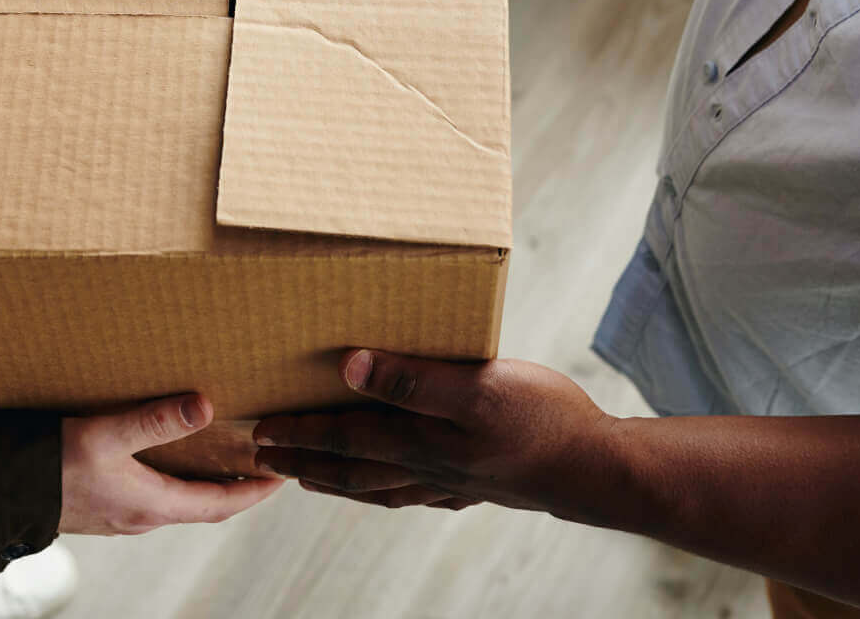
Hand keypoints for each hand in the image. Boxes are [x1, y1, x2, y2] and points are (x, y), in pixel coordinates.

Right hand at [60, 393, 282, 534]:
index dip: (254, 492)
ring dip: (207, 484)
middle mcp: (142, 518)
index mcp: (152, 506)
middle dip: (237, 487)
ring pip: (179, 502)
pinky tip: (171, 458)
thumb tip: (206, 406)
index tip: (282, 475)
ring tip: (225, 456)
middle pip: (205, 506)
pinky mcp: (103, 506)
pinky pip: (155, 497)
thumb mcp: (104, 436)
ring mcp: (121, 515)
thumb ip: (154, 420)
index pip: (220, 504)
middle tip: (262, 463)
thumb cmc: (49, 465)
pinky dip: (178, 480)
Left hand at [251, 351, 615, 515]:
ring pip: (381, 485)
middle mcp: (429, 469)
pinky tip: (394, 488)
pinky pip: (417, 492)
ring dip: (339, 479)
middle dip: (305, 458)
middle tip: (264, 457)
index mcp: (422, 443)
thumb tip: (348, 368)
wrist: (599, 468)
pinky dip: (390, 491)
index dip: (300, 432)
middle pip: (353, 467)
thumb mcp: (477, 387)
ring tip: (310, 476)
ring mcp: (454, 483)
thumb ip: (412, 378)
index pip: (345, 438)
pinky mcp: (479, 484)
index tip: (260, 429)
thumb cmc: (542, 419)